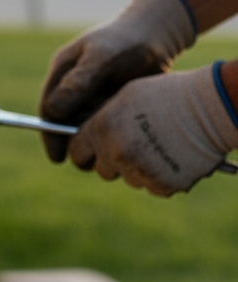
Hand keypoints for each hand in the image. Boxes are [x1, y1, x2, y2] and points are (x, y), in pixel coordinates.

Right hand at [39, 0, 194, 161]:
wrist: (158, 36)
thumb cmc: (125, 41)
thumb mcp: (102, 58)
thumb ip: (78, 82)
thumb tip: (53, 111)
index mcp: (63, 74)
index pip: (48, 109)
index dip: (50, 134)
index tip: (57, 157)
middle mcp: (75, 89)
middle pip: (68, 123)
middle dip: (76, 142)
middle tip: (91, 161)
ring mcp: (95, 98)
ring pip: (90, 129)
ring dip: (98, 141)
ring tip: (112, 152)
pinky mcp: (115, 106)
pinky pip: (110, 127)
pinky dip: (115, 138)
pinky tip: (128, 145)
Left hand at [67, 65, 237, 195]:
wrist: (204, 111)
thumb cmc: (163, 96)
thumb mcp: (123, 98)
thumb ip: (102, 119)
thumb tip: (88, 132)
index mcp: (101, 130)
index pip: (77, 152)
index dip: (83, 151)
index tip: (88, 151)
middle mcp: (115, 154)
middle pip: (102, 170)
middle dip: (110, 161)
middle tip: (128, 147)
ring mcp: (138, 172)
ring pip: (128, 178)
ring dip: (136, 168)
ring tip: (154, 147)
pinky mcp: (162, 186)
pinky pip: (152, 186)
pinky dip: (158, 176)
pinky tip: (169, 157)